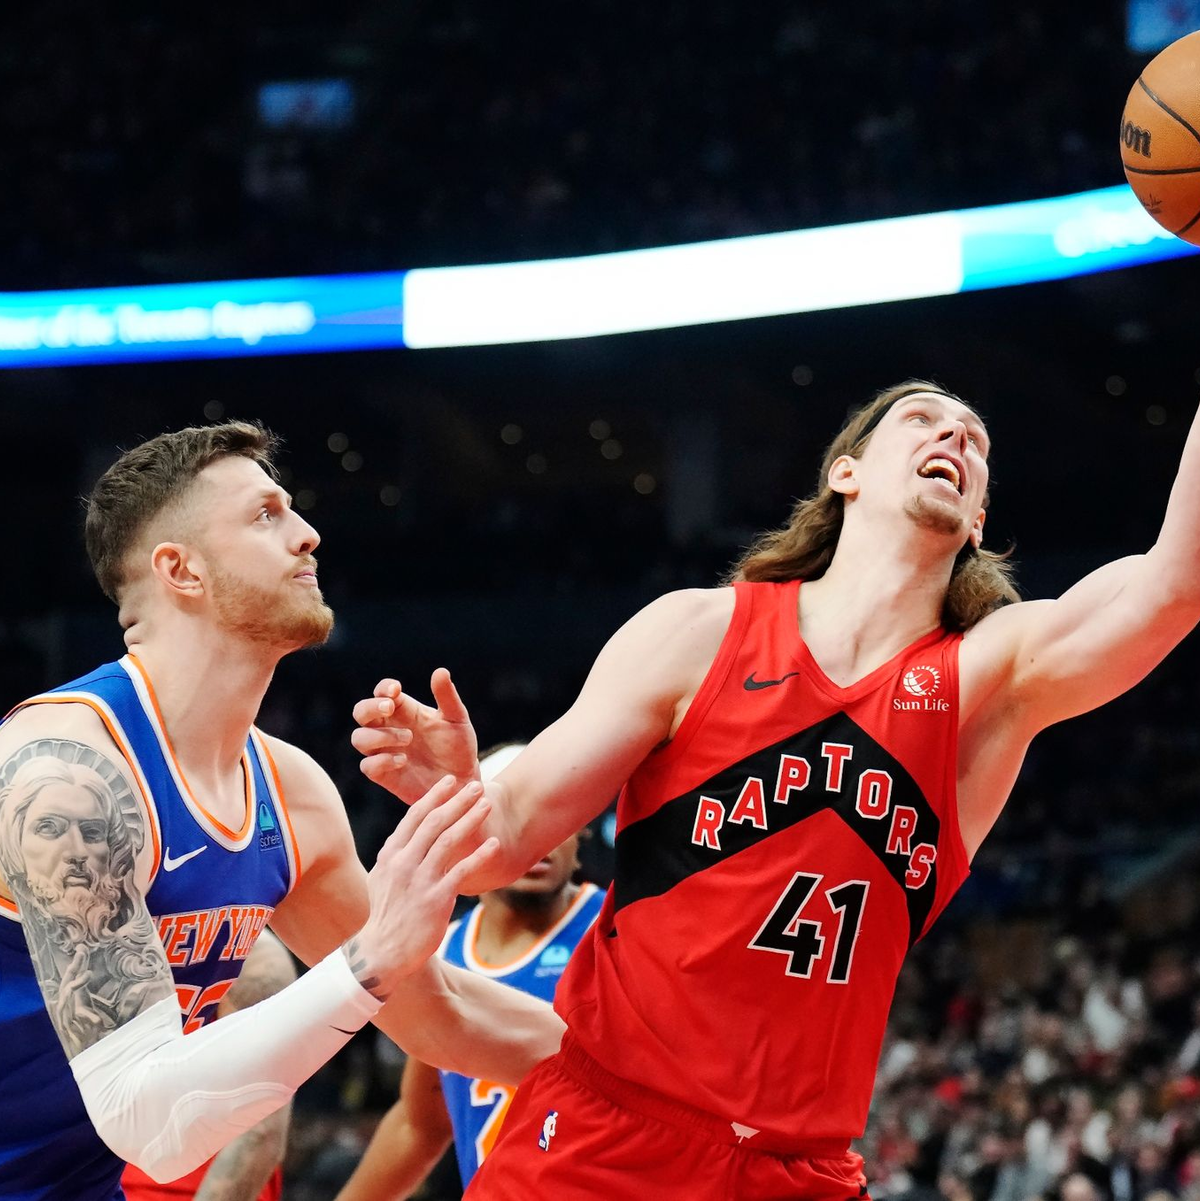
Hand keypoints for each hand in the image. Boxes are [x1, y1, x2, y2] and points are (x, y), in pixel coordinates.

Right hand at [344, 775, 498, 999]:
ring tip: (487, 805)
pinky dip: (479, 855)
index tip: (450, 780)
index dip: (434, 796)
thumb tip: (414, 832)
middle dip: (457, 801)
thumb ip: (399, 853)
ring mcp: (419, 880)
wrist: (383, 952)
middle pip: (434, 822)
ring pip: (448, 841)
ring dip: (470, 819)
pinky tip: (494, 844)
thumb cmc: (388, 912)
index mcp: (390, 854)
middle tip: (476, 785)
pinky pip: (461, 871)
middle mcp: (403, 863)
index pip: (414, 817)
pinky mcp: (435, 899)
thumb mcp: (384, 876)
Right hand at [351, 670, 478, 801]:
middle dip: (370, 707)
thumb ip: (447, 697)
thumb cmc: (458, 747)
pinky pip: (367, 766)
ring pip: (359, 738)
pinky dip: (381, 761)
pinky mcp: (384, 774)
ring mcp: (384, 751)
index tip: (396, 690)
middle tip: (389, 708)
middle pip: (361, 712)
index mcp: (404, 710)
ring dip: (379, 736)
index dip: (383, 688)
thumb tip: (440, 671)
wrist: (461, 780)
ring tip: (408, 738)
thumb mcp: (457, 719)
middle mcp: (389, 728)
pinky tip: (403, 760)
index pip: (382, 692)